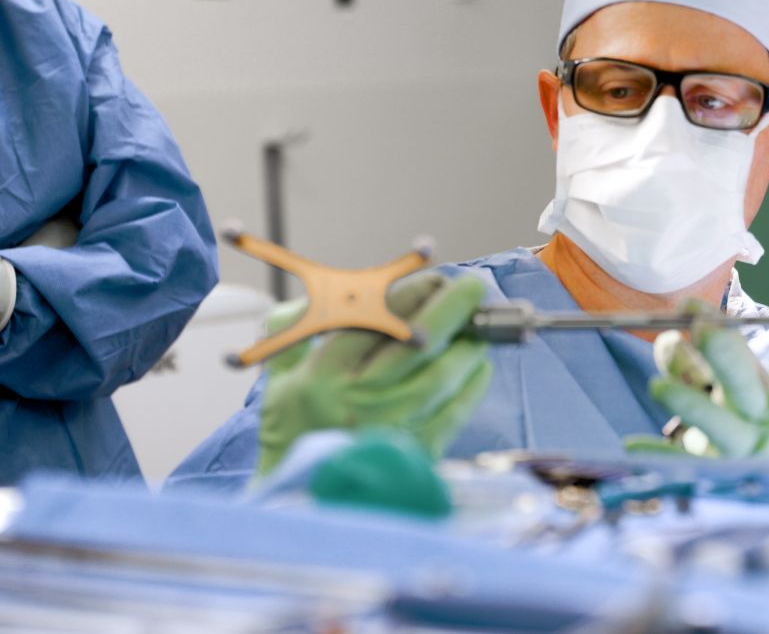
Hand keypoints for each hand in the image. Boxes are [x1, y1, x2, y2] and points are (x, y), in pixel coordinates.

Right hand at [257, 271, 491, 475]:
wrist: (299, 498)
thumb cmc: (294, 434)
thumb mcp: (281, 379)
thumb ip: (298, 333)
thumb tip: (325, 296)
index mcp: (323, 377)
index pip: (375, 320)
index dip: (411, 293)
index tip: (433, 276)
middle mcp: (358, 401)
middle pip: (416, 342)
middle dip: (452, 308)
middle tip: (474, 288)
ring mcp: (388, 429)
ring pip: (440, 377)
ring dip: (466, 347)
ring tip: (480, 328)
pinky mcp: (413, 454)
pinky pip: (453, 413)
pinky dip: (471, 387)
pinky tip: (480, 367)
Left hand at [627, 313, 768, 461]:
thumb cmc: (745, 432)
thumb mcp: (730, 397)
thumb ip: (698, 368)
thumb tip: (669, 338)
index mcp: (761, 394)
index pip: (743, 353)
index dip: (719, 329)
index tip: (692, 305)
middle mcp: (755, 421)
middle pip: (742, 384)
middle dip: (725, 355)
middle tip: (700, 327)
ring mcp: (738, 455)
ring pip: (720, 427)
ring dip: (690, 402)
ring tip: (657, 386)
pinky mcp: (715, 483)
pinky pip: (685, 467)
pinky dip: (658, 454)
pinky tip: (631, 444)